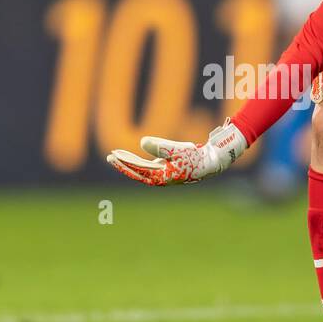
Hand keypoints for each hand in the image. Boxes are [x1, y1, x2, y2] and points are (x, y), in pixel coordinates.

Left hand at [106, 119, 247, 185]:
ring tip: (117, 155)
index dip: (124, 163)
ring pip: (142, 169)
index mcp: (162, 176)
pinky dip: (139, 161)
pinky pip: (149, 166)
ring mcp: (164, 174)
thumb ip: (159, 146)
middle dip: (123, 163)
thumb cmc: (196, 157)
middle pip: (136, 171)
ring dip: (130, 162)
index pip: (137, 170)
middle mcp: (161, 178)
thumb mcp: (178, 149)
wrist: (212, 163)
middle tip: (110, 156)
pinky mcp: (169, 169)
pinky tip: (133, 156)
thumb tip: (141, 143)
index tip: (112, 156)